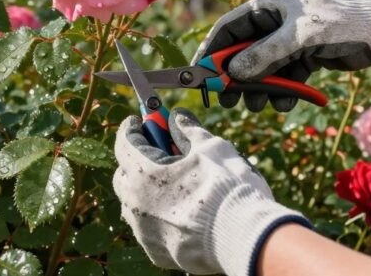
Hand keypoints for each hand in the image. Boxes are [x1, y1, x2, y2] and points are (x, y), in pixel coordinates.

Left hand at [113, 108, 309, 275]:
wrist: (246, 237)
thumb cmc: (227, 187)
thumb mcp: (210, 147)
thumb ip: (187, 130)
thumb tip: (177, 117)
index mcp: (143, 173)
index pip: (124, 143)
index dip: (132, 128)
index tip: (139, 120)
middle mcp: (135, 204)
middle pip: (124, 174)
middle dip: (136, 159)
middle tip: (158, 150)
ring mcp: (143, 231)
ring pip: (135, 204)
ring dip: (146, 189)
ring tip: (173, 182)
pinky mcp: (157, 252)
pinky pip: (149, 228)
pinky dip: (158, 215)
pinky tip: (180, 210)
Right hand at [192, 0, 370, 111]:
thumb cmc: (338, 22)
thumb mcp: (296, 38)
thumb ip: (263, 56)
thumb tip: (233, 73)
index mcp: (267, 6)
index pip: (228, 27)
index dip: (212, 50)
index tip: (200, 73)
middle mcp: (274, 21)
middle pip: (243, 51)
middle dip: (236, 77)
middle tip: (227, 99)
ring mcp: (289, 40)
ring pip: (264, 67)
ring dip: (260, 88)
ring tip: (258, 105)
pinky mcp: (305, 55)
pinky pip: (285, 76)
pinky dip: (283, 90)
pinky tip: (286, 103)